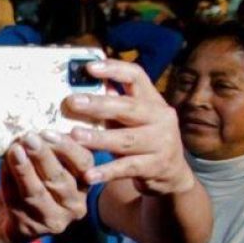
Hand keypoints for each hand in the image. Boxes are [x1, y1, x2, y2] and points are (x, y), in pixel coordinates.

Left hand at [0, 131, 92, 242]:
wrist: (9, 219)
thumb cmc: (33, 183)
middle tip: (29, 138)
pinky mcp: (31, 229)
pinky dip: (8, 182)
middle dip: (43, 156)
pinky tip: (2, 165)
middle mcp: (75, 205)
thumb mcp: (45, 164)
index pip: (84, 163)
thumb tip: (35, 129)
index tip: (48, 132)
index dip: (67, 147)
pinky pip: (16, 202)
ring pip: (36, 192)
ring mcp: (53, 220)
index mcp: (84, 184)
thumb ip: (48, 148)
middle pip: (59, 178)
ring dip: (24, 169)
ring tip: (14, 150)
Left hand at [65, 59, 194, 195]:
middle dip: (99, 104)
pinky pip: (127, 168)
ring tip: (74, 136)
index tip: (89, 67)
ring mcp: (161, 143)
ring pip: (126, 139)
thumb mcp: (131, 119)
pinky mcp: (156, 166)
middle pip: (128, 107)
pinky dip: (107, 172)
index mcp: (152, 100)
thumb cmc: (141, 139)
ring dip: (99, 138)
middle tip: (72, 102)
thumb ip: (112, 103)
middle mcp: (161, 118)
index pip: (136, 76)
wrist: (171, 174)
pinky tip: (88, 175)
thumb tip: (79, 83)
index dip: (114, 69)